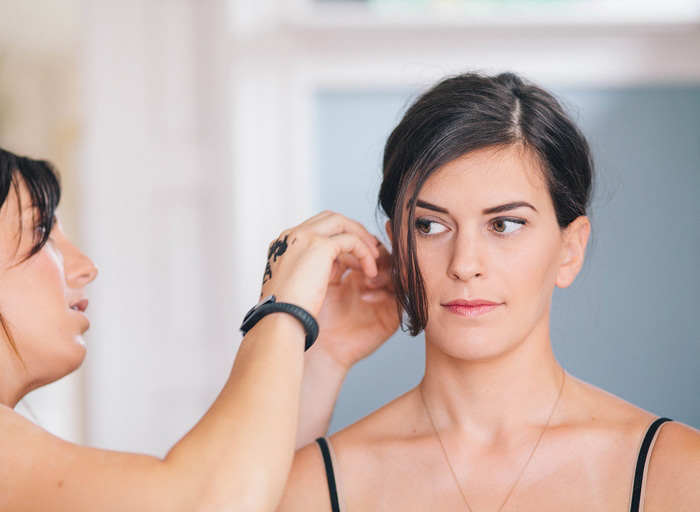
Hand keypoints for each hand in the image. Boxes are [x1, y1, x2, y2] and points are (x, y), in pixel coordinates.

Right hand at [260, 211, 380, 317]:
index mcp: (283, 244)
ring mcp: (305, 237)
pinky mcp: (320, 246)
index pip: (315, 228)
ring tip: (374, 258)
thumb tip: (334, 265)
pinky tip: (370, 270)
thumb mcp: (296, 283)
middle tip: (368, 249)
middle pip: (329, 218)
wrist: (280, 317)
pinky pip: (351, 240)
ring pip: (341, 222)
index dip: (335, 239)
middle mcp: (292, 235)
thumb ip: (312, 268)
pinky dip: (365, 253)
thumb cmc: (285, 310)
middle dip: (351, 230)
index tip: (348, 259)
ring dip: (361, 237)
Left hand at [312, 243, 399, 370]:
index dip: (361, 239)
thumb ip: (330, 255)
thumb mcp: (319, 278)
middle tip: (365, 252)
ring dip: (381, 271)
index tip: (353, 236)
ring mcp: (381, 297)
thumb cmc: (314, 315)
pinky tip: (364, 296)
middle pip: (385, 255)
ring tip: (364, 278)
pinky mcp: (389, 315)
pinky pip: (399, 297)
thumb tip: (339, 235)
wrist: (317, 347)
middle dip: (375, 252)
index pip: (365, 246)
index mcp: (352, 270)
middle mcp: (369, 282)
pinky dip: (383, 293)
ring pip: (396, 273)